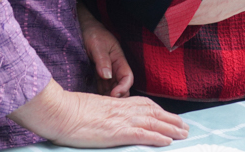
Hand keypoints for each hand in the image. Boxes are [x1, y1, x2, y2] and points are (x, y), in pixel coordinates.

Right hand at [9, 80, 187, 147]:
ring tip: (183, 134)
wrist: (60, 111)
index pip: (145, 104)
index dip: (160, 111)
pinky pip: (143, 134)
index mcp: (117, 102)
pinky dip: (158, 137)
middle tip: (185, 127)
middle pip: (154, 112)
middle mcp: (123, 108)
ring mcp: (122, 119)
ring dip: (171, 128)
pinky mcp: (118, 131)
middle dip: (171, 120)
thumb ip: (105, 113)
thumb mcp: (91, 109)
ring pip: (154, 122)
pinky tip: (168, 142)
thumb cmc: (69, 111)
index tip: (170, 116)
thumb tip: (109, 121)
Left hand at [77, 4, 132, 97]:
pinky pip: (103, 88)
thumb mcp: (97, 45)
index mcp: (119, 59)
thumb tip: (107, 76)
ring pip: (113, 89)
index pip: (127, 77)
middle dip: (117, 97)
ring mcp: (108, 72)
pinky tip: (94, 101)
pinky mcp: (99, 75)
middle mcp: (116, 67)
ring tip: (99, 106)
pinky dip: (101, 95)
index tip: (113, 94)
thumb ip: (102, 60)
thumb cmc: (92, 33)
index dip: (123, 87)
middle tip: (105, 104)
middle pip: (122, 86)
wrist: (84, 28)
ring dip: (108, 98)